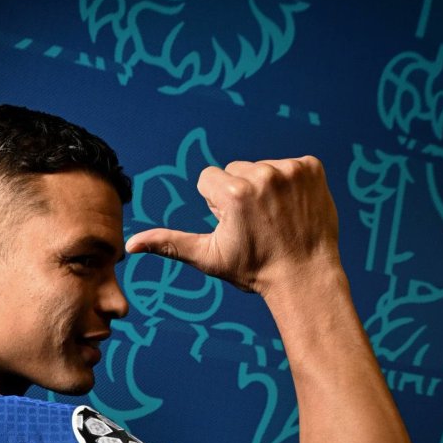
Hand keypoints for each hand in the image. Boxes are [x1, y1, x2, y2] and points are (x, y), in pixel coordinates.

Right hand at [125, 156, 341, 298]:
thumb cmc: (254, 270)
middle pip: (235, 170)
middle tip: (257, 224)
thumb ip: (169, 244)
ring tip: (276, 218)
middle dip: (240, 192)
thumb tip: (129, 245)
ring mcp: (291, 170)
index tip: (236, 225)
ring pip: (262, 167)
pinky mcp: (313, 167)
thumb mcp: (208, 257)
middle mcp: (263, 175)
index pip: (208, 179)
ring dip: (265, 188)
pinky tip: (294, 208)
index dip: (217, 205)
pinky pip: (291, 165)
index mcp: (233, 193)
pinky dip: (291, 184)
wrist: (305, 276)